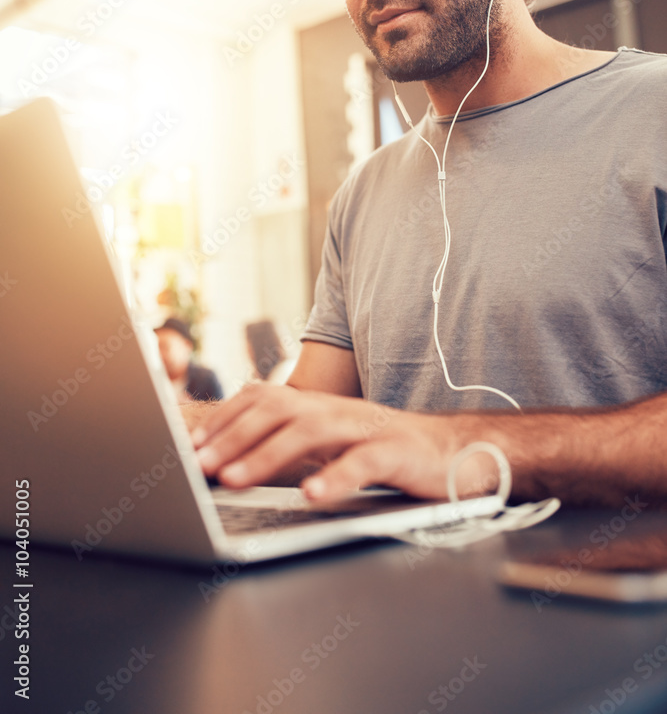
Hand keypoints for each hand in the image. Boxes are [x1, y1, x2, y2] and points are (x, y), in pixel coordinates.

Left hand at [183, 385, 483, 502]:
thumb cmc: (383, 451)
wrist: (455, 450)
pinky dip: (335, 476)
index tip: (193, 445)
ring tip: (235, 479)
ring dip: (267, 455)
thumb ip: (291, 443)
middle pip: (279, 408)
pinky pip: (363, 461)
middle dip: (234, 436)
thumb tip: (231, 457)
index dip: (226, 418)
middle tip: (200, 466)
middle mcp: (338, 409)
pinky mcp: (397, 452)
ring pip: (312, 431)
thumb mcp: (332, 443)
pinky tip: (310, 495)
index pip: (263, 397)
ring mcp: (368, 427)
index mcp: (320, 405)